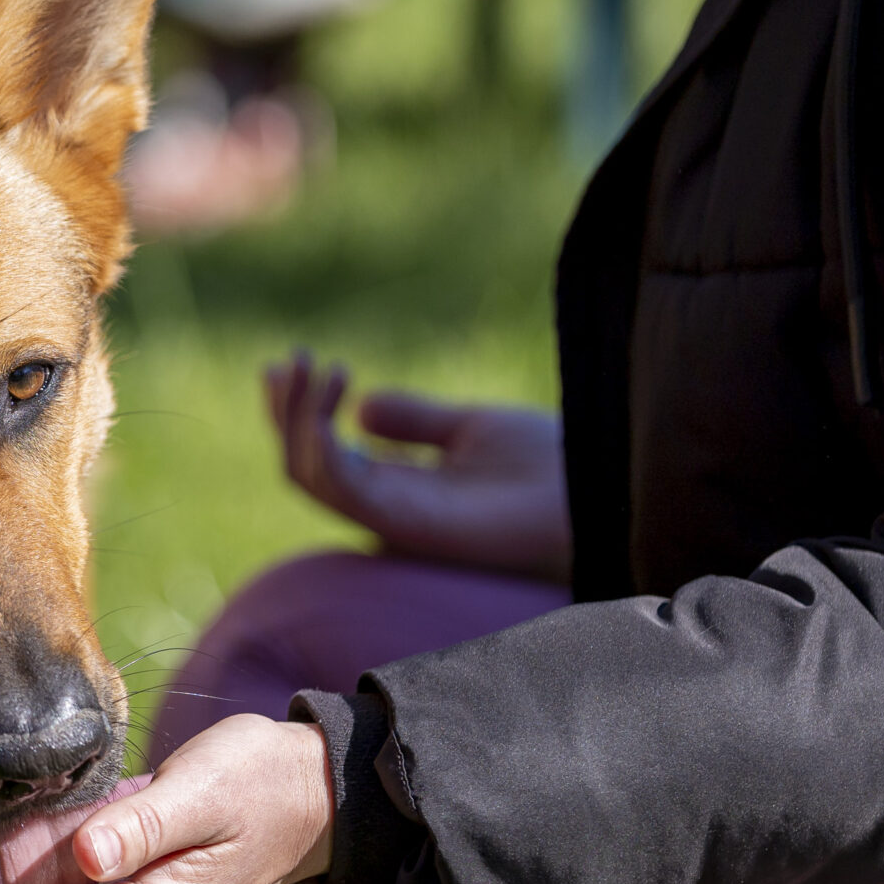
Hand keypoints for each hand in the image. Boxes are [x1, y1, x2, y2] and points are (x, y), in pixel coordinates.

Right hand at [268, 352, 571, 584]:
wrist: (598, 491)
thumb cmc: (552, 467)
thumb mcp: (472, 426)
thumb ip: (416, 419)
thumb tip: (361, 404)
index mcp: (400, 488)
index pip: (324, 456)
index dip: (294, 412)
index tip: (285, 363)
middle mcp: (387, 508)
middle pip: (305, 467)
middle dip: (285, 412)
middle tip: (286, 360)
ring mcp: (393, 518)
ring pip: (308, 476)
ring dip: (296, 419)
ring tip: (313, 364)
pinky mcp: (406, 523)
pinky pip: (340, 487)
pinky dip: (323, 441)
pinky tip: (336, 393)